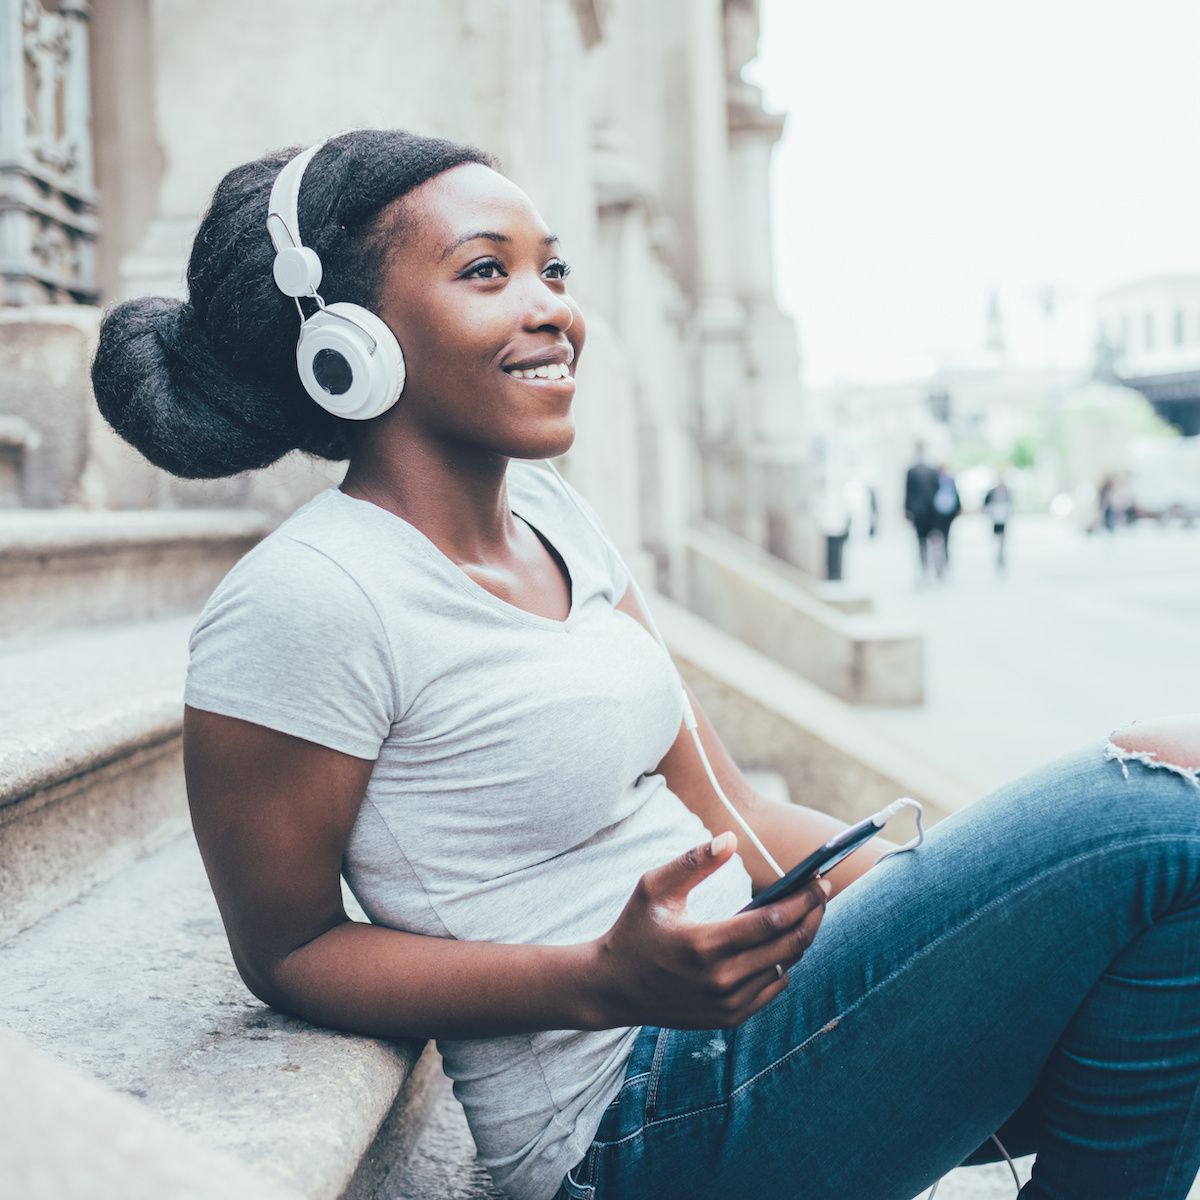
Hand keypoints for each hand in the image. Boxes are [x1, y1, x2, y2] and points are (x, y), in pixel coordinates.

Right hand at [588, 833, 828, 1029]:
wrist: (614, 987)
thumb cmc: (634, 929)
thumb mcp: (653, 887)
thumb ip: (693, 861)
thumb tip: (731, 839)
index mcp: (703, 944)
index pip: (771, 921)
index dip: (803, 899)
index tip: (820, 879)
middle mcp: (721, 980)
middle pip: (789, 946)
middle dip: (813, 915)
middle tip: (823, 891)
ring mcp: (727, 1004)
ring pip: (785, 968)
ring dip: (801, 938)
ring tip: (807, 912)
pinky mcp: (729, 1018)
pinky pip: (772, 989)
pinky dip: (784, 964)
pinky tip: (783, 942)